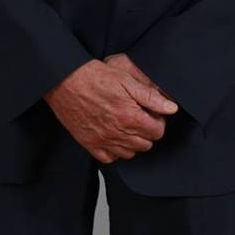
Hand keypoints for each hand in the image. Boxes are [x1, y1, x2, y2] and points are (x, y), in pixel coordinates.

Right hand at [44, 58, 177, 163]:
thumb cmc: (92, 76)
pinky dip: (114, 150)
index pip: (157, 131)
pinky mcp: (90, 144)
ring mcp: (103, 141)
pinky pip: (110, 158)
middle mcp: (118, 133)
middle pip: (146, 144)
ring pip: (130, 153)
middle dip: (146, 130)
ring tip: (124, 124)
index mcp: (130, 117)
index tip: (149, 112)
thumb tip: (171, 108)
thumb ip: (150, 96)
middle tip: (137, 115)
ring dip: (132, 141)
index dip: (157, 120)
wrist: (63, 80)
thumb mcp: (125, 79)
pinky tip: (112, 134)